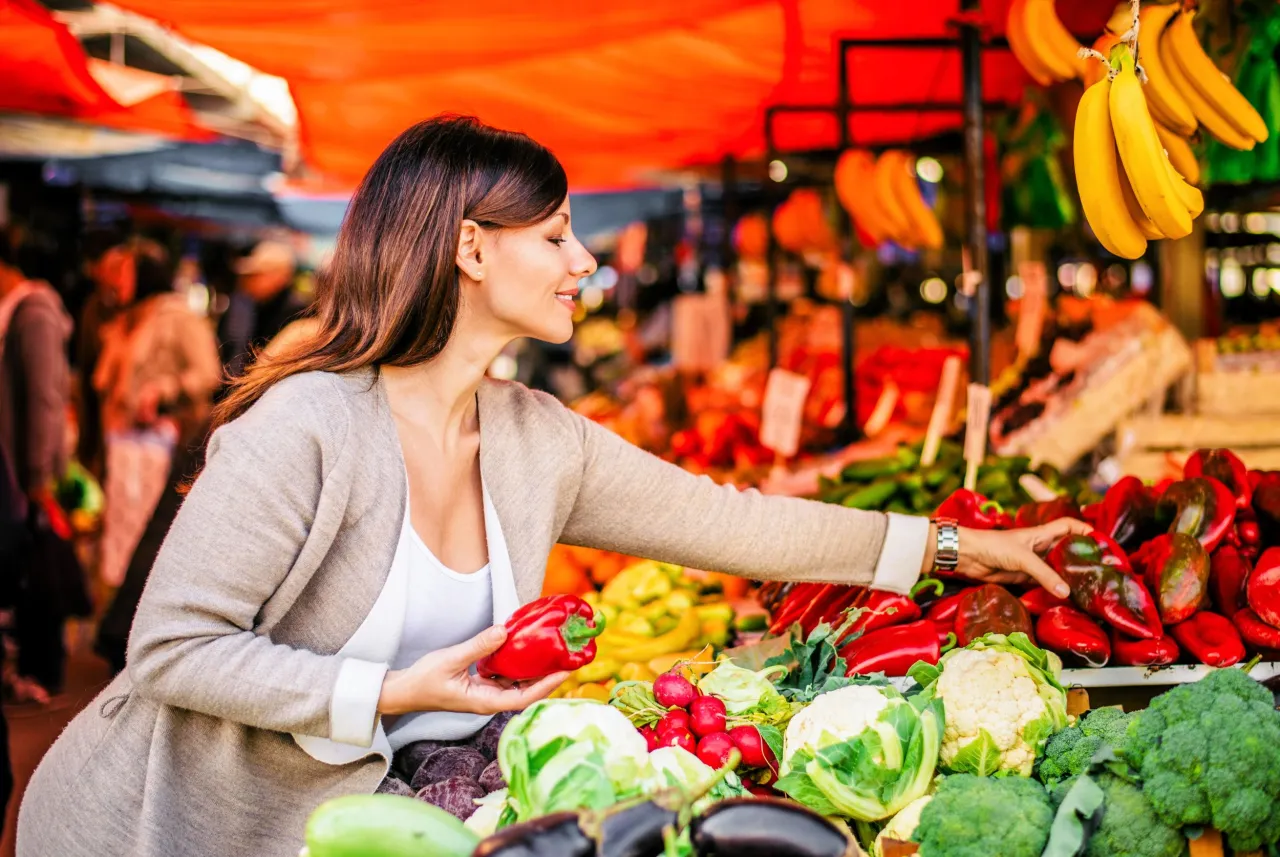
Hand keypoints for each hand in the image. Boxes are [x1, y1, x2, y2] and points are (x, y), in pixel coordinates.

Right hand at [377, 625, 568, 717]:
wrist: (402, 692)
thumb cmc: (423, 681)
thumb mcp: (451, 660)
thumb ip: (478, 646)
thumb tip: (504, 632)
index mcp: (484, 702)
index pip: (524, 697)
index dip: (546, 686)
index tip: (564, 672)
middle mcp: (489, 700)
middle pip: (525, 690)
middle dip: (546, 676)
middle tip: (566, 656)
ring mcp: (485, 693)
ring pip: (516, 682)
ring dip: (532, 669)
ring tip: (551, 651)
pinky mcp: (480, 685)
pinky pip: (504, 675)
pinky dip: (515, 663)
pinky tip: (522, 648)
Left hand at [926, 518, 1092, 597]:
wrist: (966, 556)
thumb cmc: (993, 546)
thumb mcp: (1023, 558)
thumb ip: (1044, 574)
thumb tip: (1067, 592)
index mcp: (1041, 534)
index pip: (1068, 526)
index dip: (1084, 530)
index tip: (1103, 542)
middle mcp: (1039, 548)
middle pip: (1066, 550)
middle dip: (1081, 558)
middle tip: (1102, 572)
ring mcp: (1032, 563)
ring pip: (1056, 569)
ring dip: (1068, 577)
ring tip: (1089, 589)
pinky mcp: (1022, 578)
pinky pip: (1043, 583)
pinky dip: (1053, 590)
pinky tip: (1066, 599)